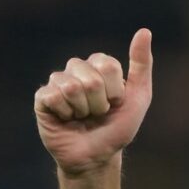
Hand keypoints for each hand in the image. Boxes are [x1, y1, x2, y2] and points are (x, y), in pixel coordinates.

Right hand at [34, 28, 153, 176]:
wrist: (97, 156)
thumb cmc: (118, 128)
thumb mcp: (138, 98)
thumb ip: (142, 64)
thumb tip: (144, 31)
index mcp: (99, 65)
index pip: (107, 65)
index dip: (115, 91)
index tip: (115, 104)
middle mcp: (77, 70)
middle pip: (90, 78)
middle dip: (100, 104)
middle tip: (98, 114)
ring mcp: (58, 82)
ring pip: (71, 86)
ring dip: (83, 110)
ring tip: (82, 117)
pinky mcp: (43, 98)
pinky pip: (53, 96)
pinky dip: (65, 114)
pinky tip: (66, 120)